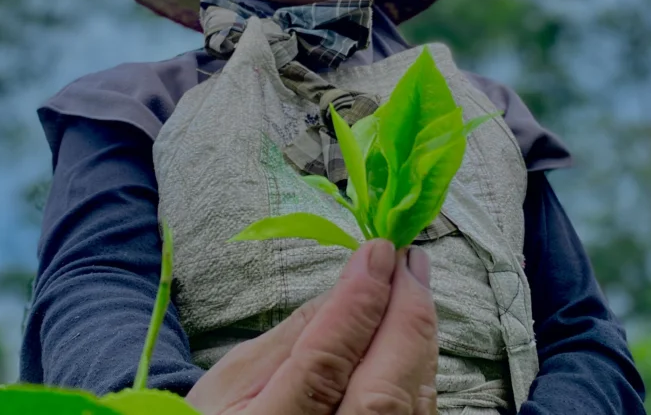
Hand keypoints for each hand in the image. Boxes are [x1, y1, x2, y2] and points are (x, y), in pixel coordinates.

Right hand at [186, 239, 438, 413]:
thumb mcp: (232, 379)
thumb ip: (292, 337)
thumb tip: (347, 286)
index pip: (324, 366)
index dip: (356, 305)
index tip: (377, 252)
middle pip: (382, 395)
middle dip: (404, 318)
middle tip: (409, 259)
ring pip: (410, 405)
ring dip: (418, 338)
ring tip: (414, 283)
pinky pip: (415, 414)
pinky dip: (418, 368)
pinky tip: (411, 332)